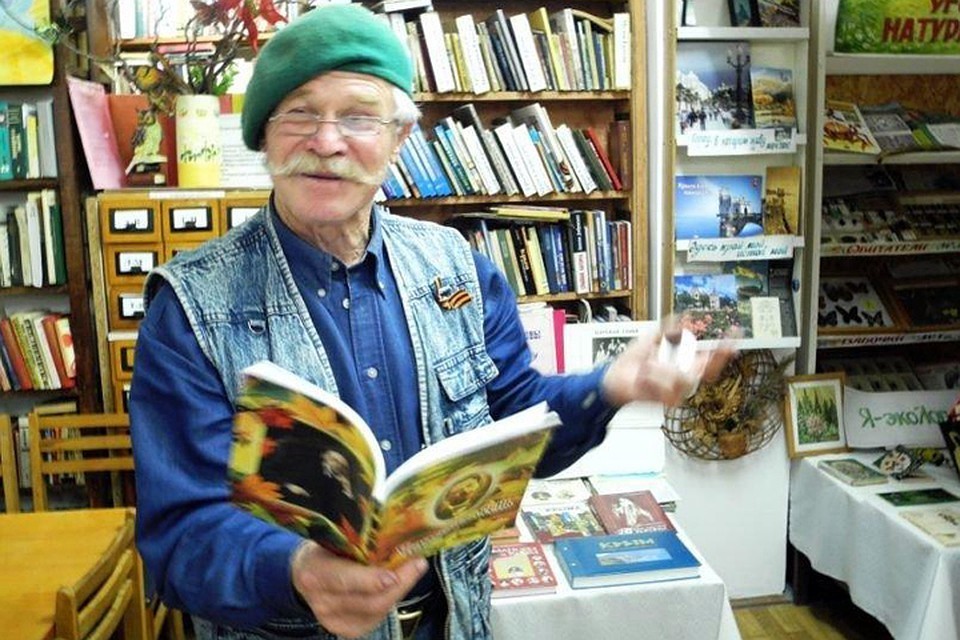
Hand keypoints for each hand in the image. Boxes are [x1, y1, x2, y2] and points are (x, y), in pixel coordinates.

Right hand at [291, 541, 428, 638]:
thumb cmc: (325, 550)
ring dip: (399, 590)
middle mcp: (321, 602)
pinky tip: (396, 585)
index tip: (394, 574)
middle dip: (399, 583)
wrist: (304, 574)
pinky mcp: (345, 630)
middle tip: (418, 563)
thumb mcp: (335, 539)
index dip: (370, 580)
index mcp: (315, 573)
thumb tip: (397, 535)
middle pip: (369, 601)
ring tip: (413, 569)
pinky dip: (390, 600)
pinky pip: (377, 618)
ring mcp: (333, 620)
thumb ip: (360, 542)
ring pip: (377, 611)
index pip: (343, 579)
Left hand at [601, 327, 735, 407]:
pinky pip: (666, 386)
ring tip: (646, 364)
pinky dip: (651, 376)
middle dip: (706, 359)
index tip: (734, 333)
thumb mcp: (650, 339)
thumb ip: (668, 328)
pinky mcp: (665, 399)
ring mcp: (676, 390)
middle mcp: (684, 378)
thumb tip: (683, 316)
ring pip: (682, 376)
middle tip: (701, 348)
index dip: (724, 347)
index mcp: (683, 365)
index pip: (711, 359)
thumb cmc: (631, 363)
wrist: (611, 380)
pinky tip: (642, 374)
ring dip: (661, 367)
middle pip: (707, 371)